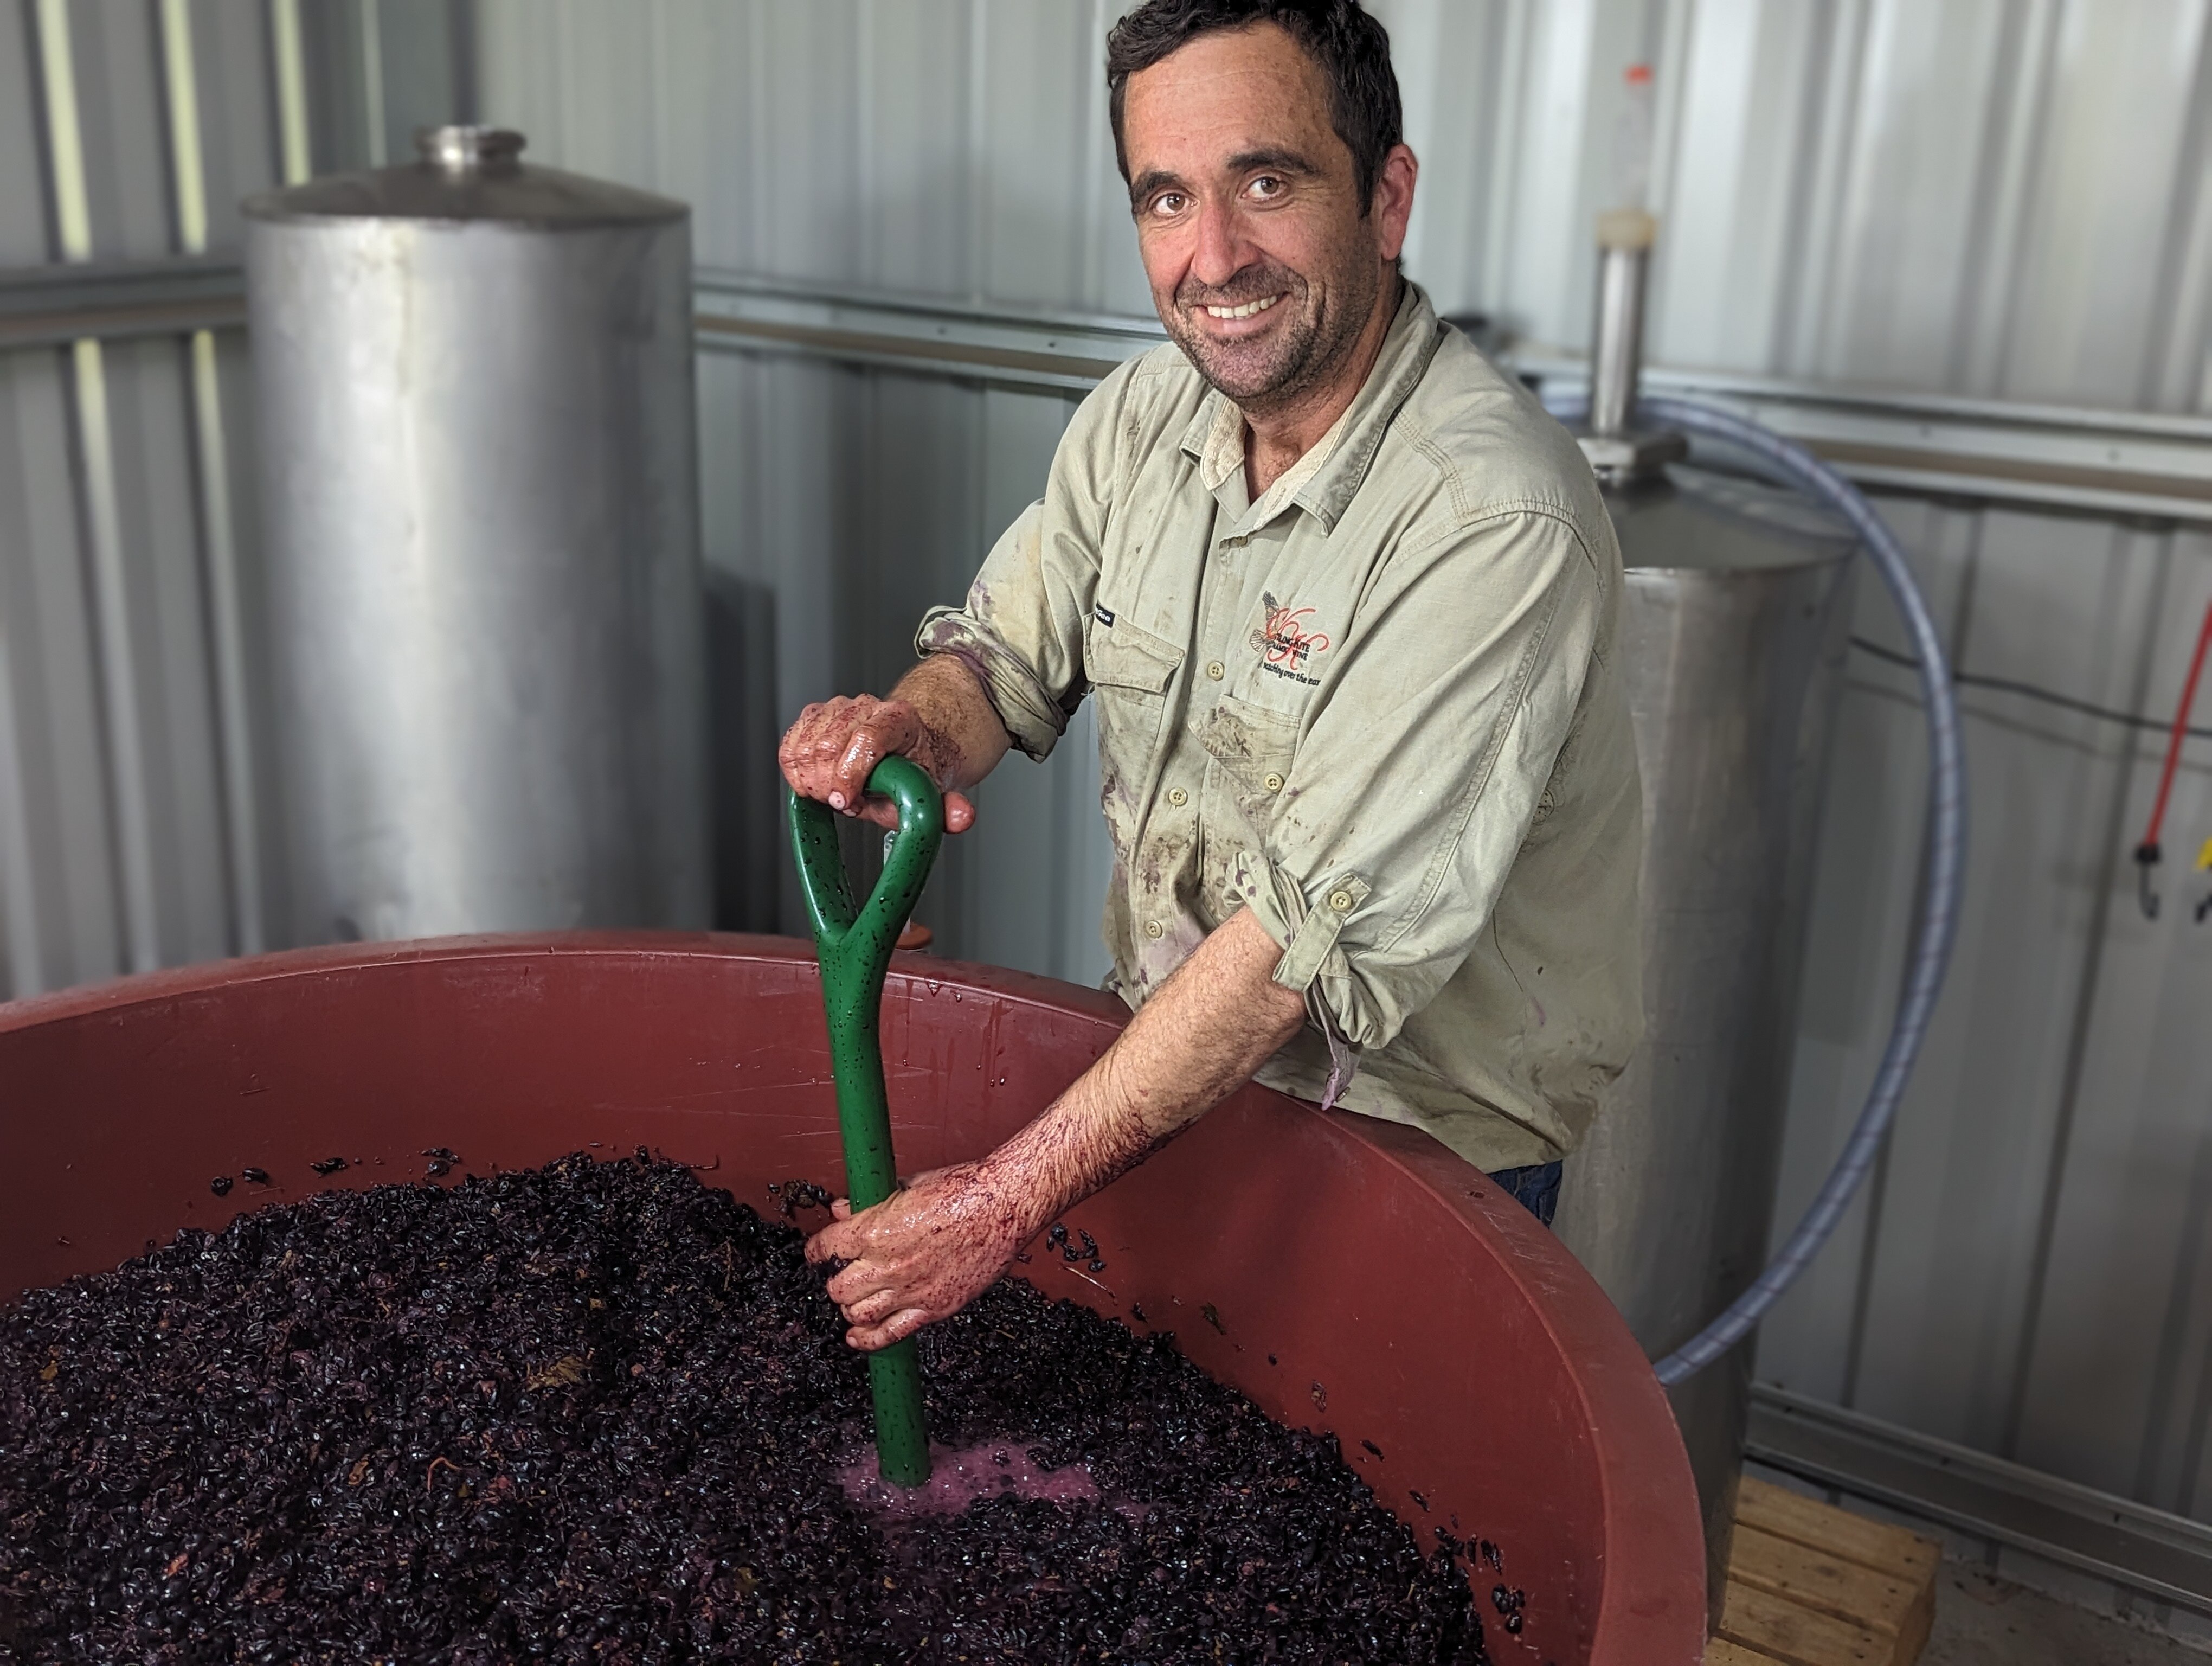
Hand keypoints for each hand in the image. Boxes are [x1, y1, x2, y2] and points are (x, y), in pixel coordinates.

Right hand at [778, 694, 976, 832]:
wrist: (906, 744)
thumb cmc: (913, 768)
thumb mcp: (932, 791)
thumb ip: (947, 808)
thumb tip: (963, 818)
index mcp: (899, 718)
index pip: (867, 737)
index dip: (850, 774)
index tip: (846, 803)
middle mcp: (865, 705)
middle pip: (828, 746)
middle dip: (830, 786)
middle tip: (848, 804)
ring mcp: (836, 708)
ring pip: (805, 748)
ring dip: (813, 782)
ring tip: (838, 793)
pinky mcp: (813, 716)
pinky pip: (789, 747)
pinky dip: (797, 773)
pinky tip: (818, 783)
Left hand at [803, 1163, 1036, 1349]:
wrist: (1005, 1205)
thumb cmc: (964, 1188)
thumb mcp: (908, 1185)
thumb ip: (870, 1204)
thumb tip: (843, 1209)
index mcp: (876, 1230)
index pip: (826, 1247)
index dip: (816, 1251)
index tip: (816, 1253)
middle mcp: (887, 1265)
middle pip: (838, 1288)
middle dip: (836, 1281)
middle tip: (844, 1275)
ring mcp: (910, 1290)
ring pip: (858, 1314)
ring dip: (851, 1308)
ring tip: (856, 1300)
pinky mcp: (933, 1308)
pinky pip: (890, 1334)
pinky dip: (868, 1340)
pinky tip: (857, 1338)